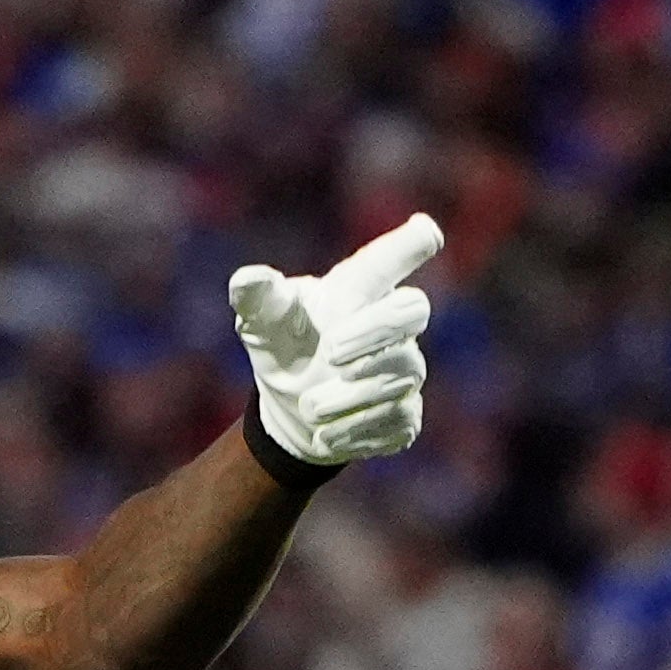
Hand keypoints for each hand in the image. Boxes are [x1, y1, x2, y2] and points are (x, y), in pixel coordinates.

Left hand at [229, 213, 443, 468]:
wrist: (292, 411)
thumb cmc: (286, 347)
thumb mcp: (264, 323)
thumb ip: (260, 300)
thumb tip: (246, 279)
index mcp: (359, 291)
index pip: (388, 261)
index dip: (409, 245)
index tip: (424, 232)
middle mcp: (392, 325)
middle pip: (411, 310)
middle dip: (373, 331)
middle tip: (330, 352)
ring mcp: (404, 369)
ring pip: (400, 374)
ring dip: (351, 394)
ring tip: (308, 408)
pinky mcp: (405, 415)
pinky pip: (396, 419)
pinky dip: (357, 429)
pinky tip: (325, 436)